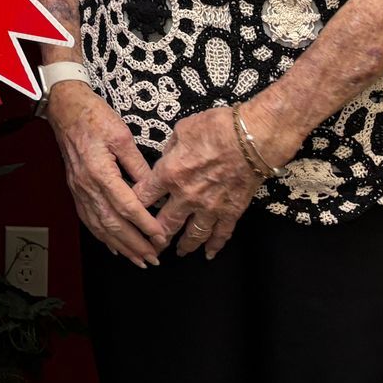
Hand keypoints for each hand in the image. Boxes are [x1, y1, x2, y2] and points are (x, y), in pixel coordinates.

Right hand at [42, 82, 164, 266]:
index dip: (144, 224)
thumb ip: (137, 164)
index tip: (160, 237)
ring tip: (138, 260)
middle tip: (153, 258)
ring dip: (120, 245)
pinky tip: (114, 246)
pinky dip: (102, 236)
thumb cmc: (93, 115)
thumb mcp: (121, 135)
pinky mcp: (75, 188)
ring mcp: (79, 189)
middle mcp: (87, 185)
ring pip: (100, 226)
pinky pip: (89, 219)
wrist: (65, 107)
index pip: (126, 206)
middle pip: (112, 223)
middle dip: (134, 244)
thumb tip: (154, 188)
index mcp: (100, 171)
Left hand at [132, 106, 267, 259]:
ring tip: (178, 252)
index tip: (130, 210)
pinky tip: (209, 253)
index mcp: (170, 174)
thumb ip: (171, 149)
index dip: (134, 204)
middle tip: (150, 244)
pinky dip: (214, 246)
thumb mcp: (183, 130)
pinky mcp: (230, 212)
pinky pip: (221, 234)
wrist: (252, 139)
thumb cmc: (217, 128)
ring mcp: (209, 207)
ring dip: (184, 246)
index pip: (144, 196)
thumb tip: (168, 158)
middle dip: (155, 236)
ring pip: (192, 235)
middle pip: (165, 223)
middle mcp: (186, 196)